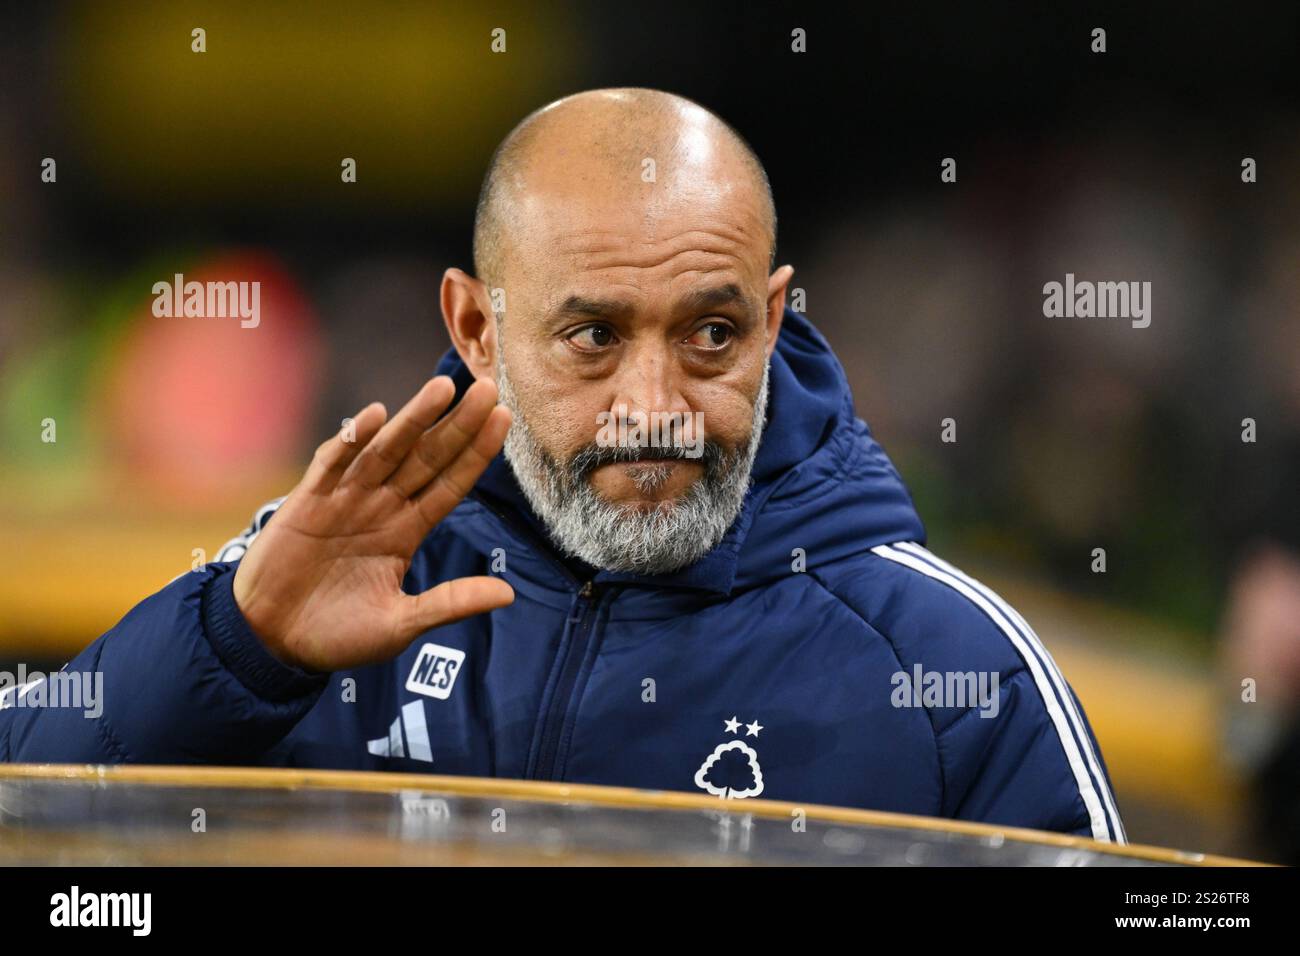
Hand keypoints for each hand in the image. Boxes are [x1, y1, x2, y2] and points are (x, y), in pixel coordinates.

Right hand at [231, 376, 513, 671]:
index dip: (476, 453)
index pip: (450, 485)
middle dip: (457, 425)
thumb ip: (450, 603)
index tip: (504, 419)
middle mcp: (381, 507)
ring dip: (414, 419)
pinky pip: (333, 465)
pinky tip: (375, 417)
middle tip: (488, 389)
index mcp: (407, 532)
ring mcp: (345, 501)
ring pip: (386, 451)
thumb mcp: (401, 623)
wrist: (271, 643)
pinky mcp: (307, 503)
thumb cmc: (337, 635)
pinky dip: (352, 440)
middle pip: (427, 457)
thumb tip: (509, 594)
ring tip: (443, 388)